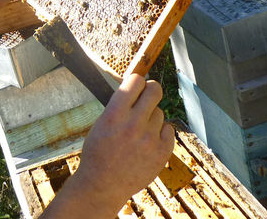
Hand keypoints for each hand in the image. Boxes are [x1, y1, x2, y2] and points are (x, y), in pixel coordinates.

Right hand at [42, 74, 173, 217]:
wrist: (103, 185)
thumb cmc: (98, 152)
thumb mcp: (101, 123)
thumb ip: (118, 106)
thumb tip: (136, 88)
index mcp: (114, 114)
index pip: (135, 81)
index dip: (136, 81)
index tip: (136, 85)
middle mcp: (133, 123)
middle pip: (154, 90)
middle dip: (151, 90)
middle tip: (147, 96)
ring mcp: (150, 138)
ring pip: (160, 112)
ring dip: (152, 118)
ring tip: (139, 132)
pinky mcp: (162, 152)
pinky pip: (168, 130)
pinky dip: (160, 133)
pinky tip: (148, 141)